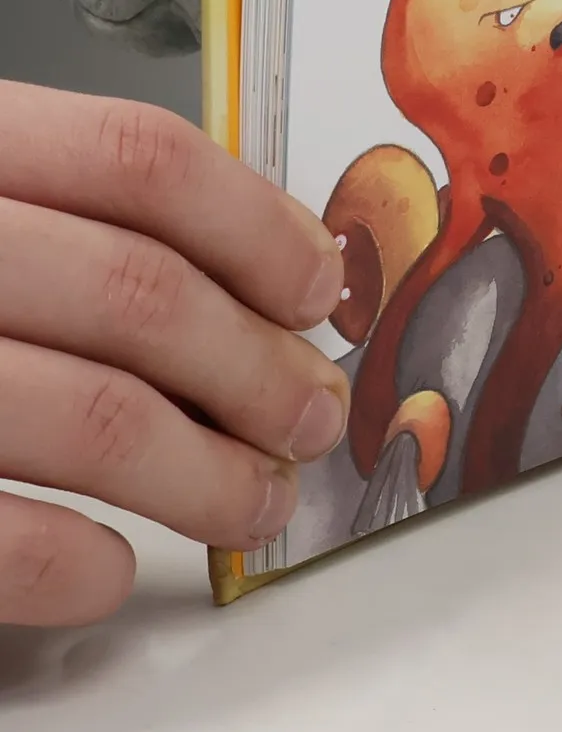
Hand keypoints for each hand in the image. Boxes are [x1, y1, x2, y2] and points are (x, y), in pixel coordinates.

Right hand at [0, 81, 347, 625]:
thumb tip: (269, 265)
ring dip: (205, 475)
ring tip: (251, 502)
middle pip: (141, 295)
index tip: (317, 289)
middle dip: (256, 368)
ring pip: (96, 417)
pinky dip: (74, 564)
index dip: (258, 226)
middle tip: (309, 415)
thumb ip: (76, 211)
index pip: (141, 160)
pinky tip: (112, 570)